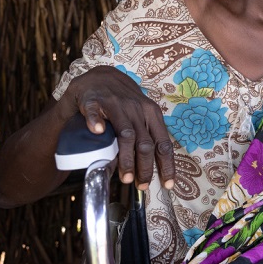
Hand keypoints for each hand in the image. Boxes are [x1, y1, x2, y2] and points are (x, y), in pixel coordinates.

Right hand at [62, 65, 174, 189]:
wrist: (99, 78)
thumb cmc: (123, 104)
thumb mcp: (140, 118)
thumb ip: (145, 139)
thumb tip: (148, 171)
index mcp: (152, 115)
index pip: (163, 143)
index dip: (167, 165)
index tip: (168, 184)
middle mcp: (137, 109)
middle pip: (146, 143)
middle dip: (145, 167)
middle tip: (141, 185)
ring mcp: (116, 104)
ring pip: (125, 133)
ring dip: (126, 157)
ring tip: (124, 177)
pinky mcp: (94, 100)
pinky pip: (95, 111)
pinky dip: (96, 121)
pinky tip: (98, 131)